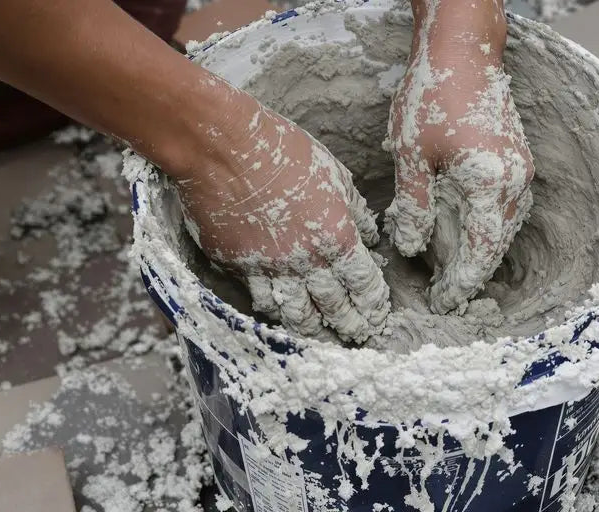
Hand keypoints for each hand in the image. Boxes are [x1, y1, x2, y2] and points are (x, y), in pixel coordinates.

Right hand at [175, 90, 389, 342]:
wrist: (222, 148)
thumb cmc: (282, 151)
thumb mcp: (333, 173)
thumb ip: (354, 208)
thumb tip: (369, 233)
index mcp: (335, 238)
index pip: (361, 283)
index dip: (372, 303)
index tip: (377, 314)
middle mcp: (304, 262)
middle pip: (331, 307)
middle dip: (348, 325)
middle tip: (356, 335)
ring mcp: (267, 268)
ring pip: (293, 313)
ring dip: (310, 328)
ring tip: (319, 336)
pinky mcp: (235, 266)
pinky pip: (256, 297)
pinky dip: (270, 309)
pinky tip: (278, 314)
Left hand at [385, 0, 533, 313]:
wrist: (464, 50)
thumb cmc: (434, 94)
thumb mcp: (412, 154)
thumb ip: (415, 206)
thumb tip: (412, 247)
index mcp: (490, 184)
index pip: (480, 251)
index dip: (461, 282)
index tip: (442, 304)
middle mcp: (515, 182)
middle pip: (498, 245)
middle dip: (473, 274)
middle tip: (446, 296)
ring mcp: (521, 170)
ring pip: (506, 228)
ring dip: (483, 253)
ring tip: (455, 273)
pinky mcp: (518, 160)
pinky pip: (508, 208)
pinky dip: (489, 229)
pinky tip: (469, 234)